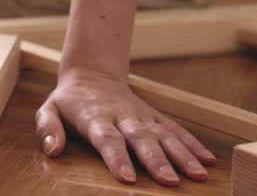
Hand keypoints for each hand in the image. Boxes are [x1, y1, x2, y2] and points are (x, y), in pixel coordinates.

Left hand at [37, 67, 216, 185]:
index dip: (116, 157)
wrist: (92, 74)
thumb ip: (48, 128)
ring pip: (164, 135)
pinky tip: (208, 160)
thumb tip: (51, 150)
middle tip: (169, 181)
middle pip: (141, 138)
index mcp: (95, 116)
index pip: (107, 138)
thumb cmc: (69, 101)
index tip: (127, 178)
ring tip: (198, 175)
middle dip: (156, 160)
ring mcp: (142, 116)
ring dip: (182, 155)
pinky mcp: (155, 117)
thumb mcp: (49, 109)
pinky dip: (193, 144)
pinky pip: (177, 129)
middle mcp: (122, 116)